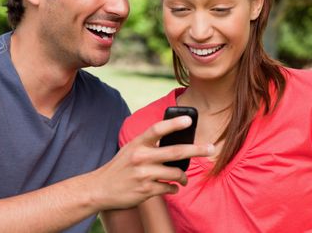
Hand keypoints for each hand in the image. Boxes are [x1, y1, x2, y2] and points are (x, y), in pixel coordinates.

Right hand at [89, 116, 212, 210]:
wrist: (100, 188)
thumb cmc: (120, 166)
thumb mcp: (130, 148)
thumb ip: (149, 143)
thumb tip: (177, 139)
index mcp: (138, 143)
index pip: (157, 129)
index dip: (174, 124)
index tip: (189, 120)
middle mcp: (141, 157)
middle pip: (175, 151)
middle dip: (197, 150)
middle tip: (211, 148)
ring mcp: (143, 174)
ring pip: (175, 173)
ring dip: (183, 177)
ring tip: (183, 179)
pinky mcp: (145, 191)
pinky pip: (169, 188)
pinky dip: (174, 188)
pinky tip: (172, 187)